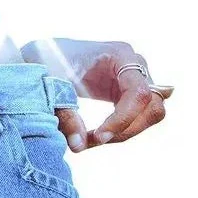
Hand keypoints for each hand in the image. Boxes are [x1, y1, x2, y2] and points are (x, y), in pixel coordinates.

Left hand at [19, 38, 172, 151]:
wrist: (45, 52)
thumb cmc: (49, 61)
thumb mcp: (54, 87)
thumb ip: (66, 115)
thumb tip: (78, 146)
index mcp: (120, 55)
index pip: (139, 92)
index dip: (123, 119)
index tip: (99, 137)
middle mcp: (134, 64)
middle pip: (152, 104)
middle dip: (126, 128)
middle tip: (93, 141)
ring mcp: (134, 78)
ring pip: (150, 113)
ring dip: (125, 132)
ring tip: (90, 140)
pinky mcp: (126, 91)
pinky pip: (137, 115)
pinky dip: (120, 129)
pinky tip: (96, 135)